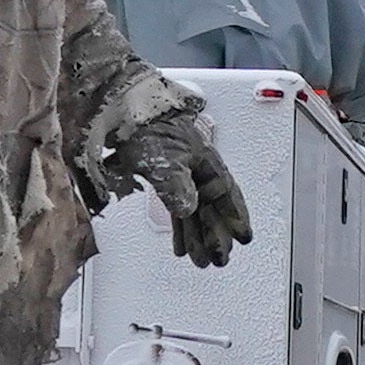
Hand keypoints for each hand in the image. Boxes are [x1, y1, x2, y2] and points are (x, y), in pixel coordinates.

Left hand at [91, 83, 254, 266]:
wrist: (121, 105)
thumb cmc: (146, 123)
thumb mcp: (163, 157)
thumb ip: (176, 184)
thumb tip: (187, 208)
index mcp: (205, 159)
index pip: (226, 193)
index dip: (236, 216)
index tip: (243, 237)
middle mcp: (194, 167)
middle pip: (210, 207)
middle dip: (215, 235)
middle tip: (218, 260)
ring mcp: (177, 172)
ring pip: (193, 210)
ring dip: (195, 235)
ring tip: (198, 259)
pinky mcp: (158, 175)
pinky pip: (175, 206)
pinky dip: (177, 226)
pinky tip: (178, 242)